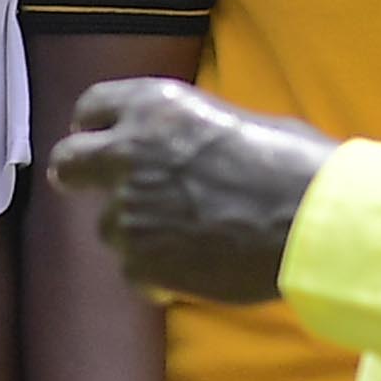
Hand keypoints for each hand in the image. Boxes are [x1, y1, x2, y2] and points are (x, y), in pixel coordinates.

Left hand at [48, 79, 336, 305]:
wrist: (313, 225)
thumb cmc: (294, 165)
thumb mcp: (237, 121)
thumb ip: (190, 133)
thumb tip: (184, 148)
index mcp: (152, 106)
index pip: (92, 108)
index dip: (94, 126)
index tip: (97, 138)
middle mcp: (128, 153)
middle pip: (67, 163)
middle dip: (77, 175)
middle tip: (90, 186)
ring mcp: (129, 211)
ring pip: (108, 227)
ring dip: (136, 232)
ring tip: (186, 238)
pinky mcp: (141, 262)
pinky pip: (134, 272)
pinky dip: (156, 274)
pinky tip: (194, 269)